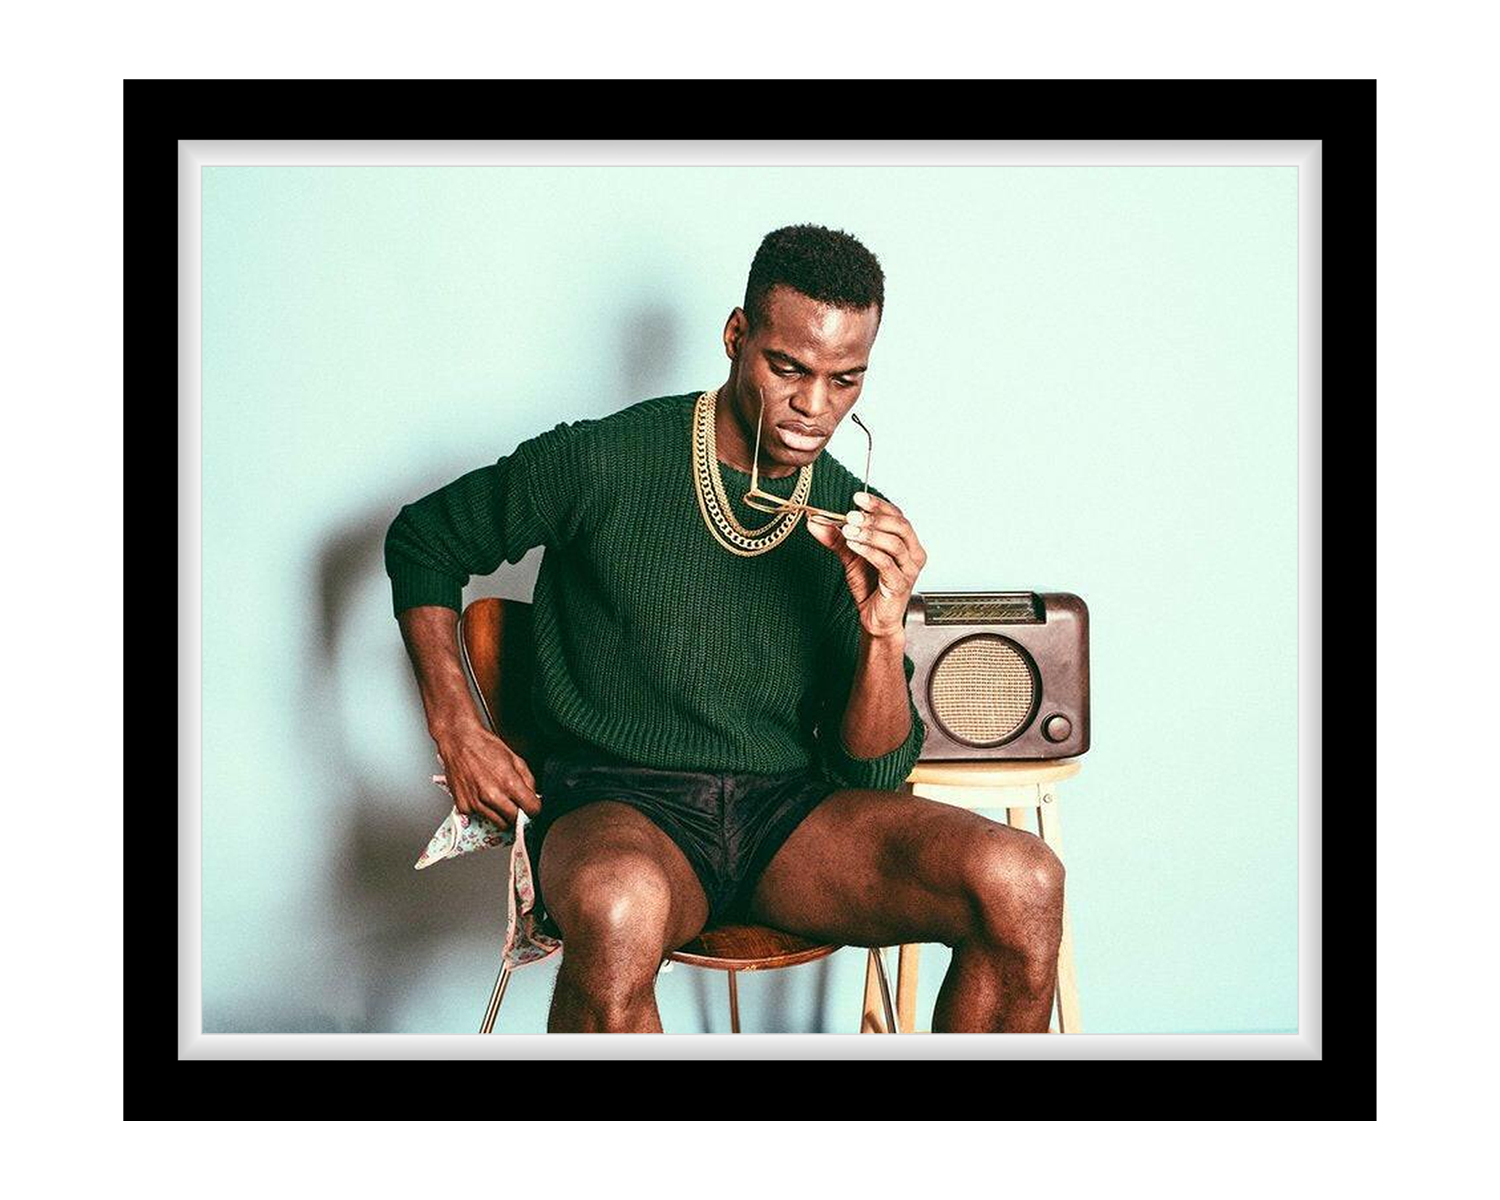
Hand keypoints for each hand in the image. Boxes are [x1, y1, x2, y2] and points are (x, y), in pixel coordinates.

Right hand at [431, 721, 541, 829]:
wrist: (459, 742)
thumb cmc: (485, 747)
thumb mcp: (515, 759)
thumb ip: (528, 780)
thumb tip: (533, 795)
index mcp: (509, 783)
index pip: (532, 810)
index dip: (534, 808)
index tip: (531, 806)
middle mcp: (492, 796)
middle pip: (515, 820)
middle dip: (518, 814)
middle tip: (515, 804)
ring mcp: (476, 803)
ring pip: (498, 823)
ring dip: (502, 815)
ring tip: (498, 799)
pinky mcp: (463, 807)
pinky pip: (479, 817)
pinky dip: (483, 810)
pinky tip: (481, 796)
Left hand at [806, 491, 925, 638]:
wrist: (875, 619)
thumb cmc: (870, 587)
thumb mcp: (850, 555)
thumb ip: (835, 538)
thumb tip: (814, 521)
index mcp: (906, 542)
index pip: (897, 515)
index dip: (878, 505)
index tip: (858, 497)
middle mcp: (913, 553)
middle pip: (900, 525)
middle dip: (874, 517)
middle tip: (851, 515)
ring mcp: (909, 569)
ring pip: (894, 543)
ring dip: (869, 533)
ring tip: (849, 530)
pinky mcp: (900, 584)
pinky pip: (886, 562)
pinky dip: (868, 550)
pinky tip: (853, 544)